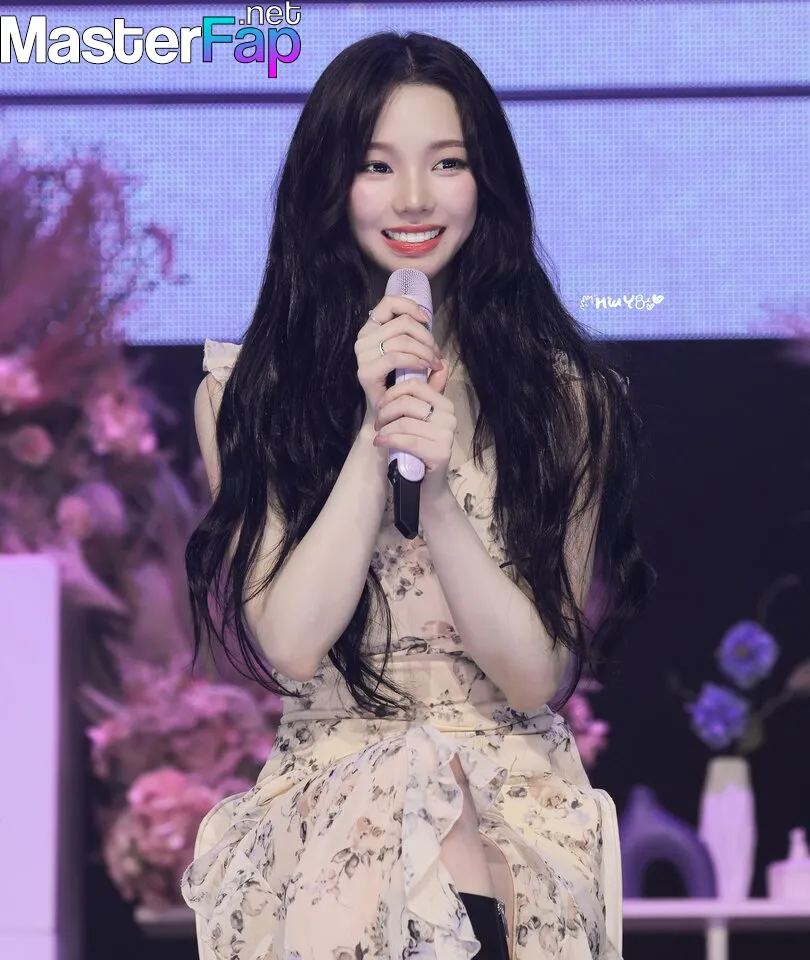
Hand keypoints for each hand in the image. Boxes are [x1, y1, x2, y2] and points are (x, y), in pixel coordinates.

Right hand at [355, 295, 443, 417]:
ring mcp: (362, 356)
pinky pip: (396, 357)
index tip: (427, 320)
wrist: (390, 416)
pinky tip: (427, 368)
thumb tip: (429, 322)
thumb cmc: (402, 385)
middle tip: (437, 354)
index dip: (411, 306)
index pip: (389, 302)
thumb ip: (420, 338)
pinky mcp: (365, 372)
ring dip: (425, 351)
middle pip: (403, 323)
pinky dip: (417, 361)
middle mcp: (363, 339)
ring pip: (402, 339)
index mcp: (372, 329)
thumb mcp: (414, 357)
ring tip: (435, 363)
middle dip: (426, 337)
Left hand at [372, 361, 454, 501]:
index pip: (414, 386)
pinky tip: (381, 443)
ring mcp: (447, 436)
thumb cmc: (415, 449)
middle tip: (378, 424)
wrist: (423, 484)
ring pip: (405, 422)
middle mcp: (450, 418)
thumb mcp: (415, 419)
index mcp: (445, 405)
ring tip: (380, 435)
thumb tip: (436, 364)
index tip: (381, 406)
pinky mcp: (441, 453)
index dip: (391, 394)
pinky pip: (408, 440)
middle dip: (385, 412)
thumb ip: (419, 396)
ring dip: (385, 429)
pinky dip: (389, 440)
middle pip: (408, 403)